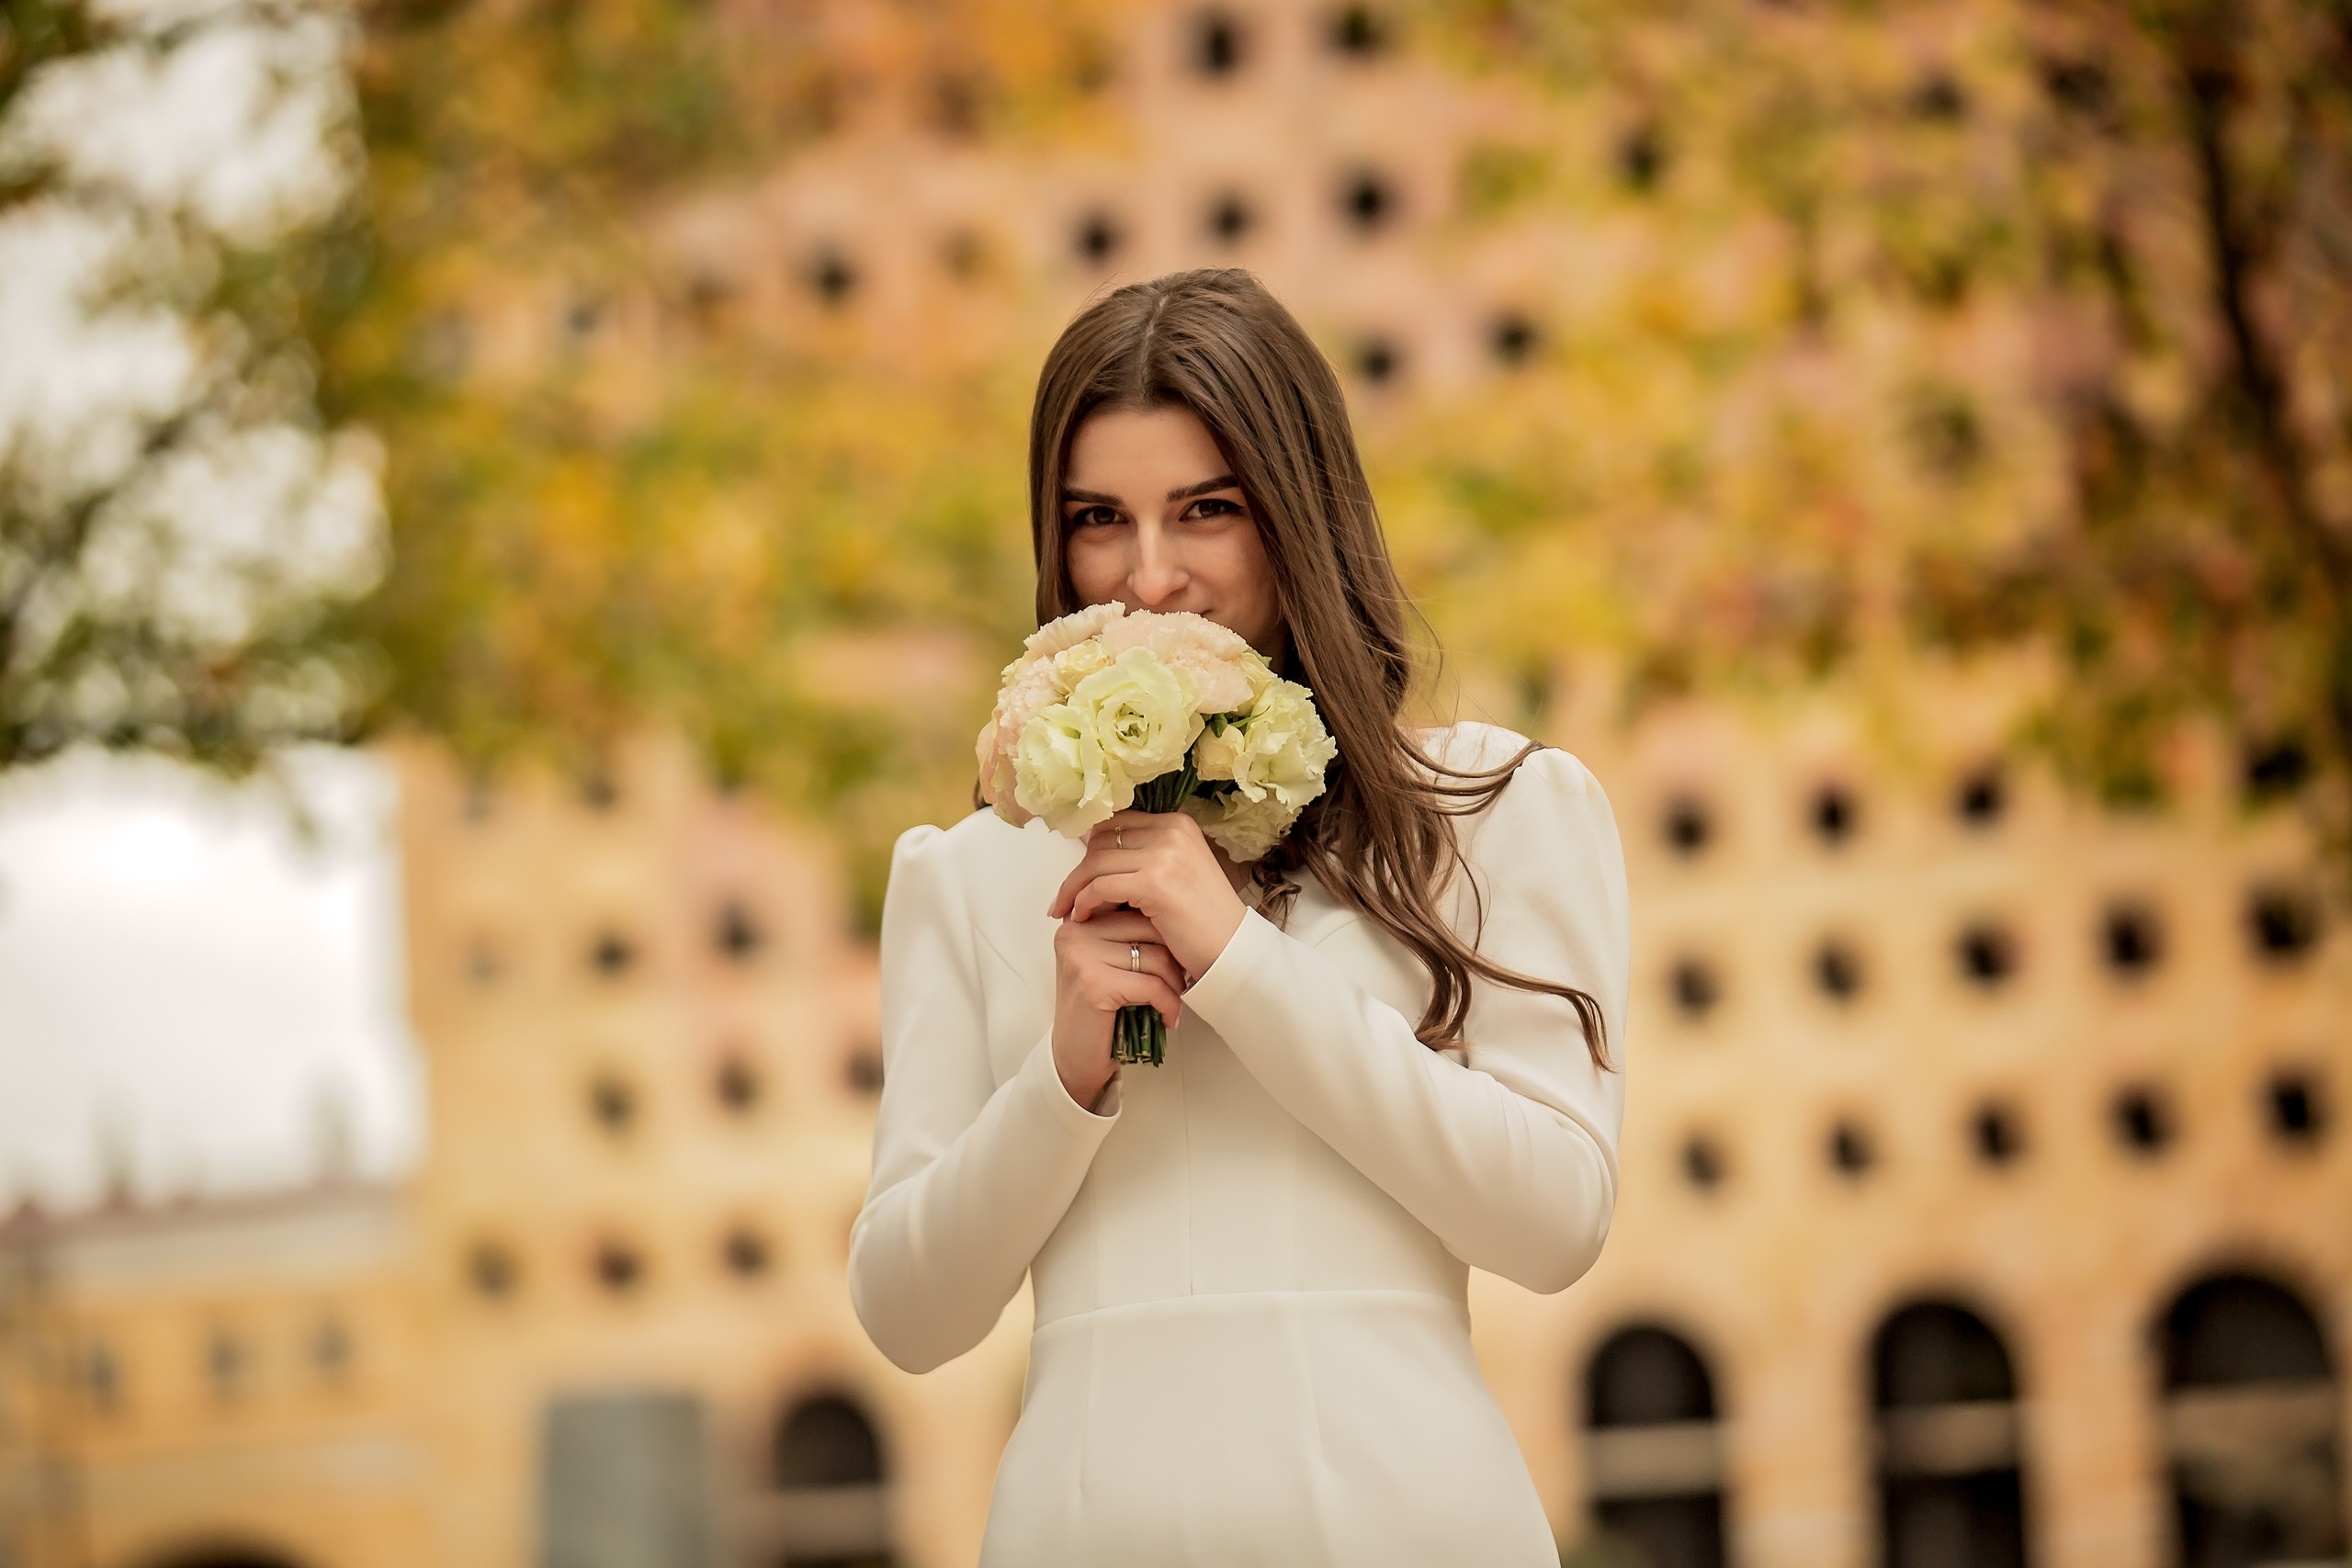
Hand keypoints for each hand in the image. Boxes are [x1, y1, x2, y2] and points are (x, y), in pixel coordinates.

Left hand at [1049, 809, 1248, 980]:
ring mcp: (1165, 854)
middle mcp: (1172, 830)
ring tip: (1066, 911)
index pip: (1117, 824)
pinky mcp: (1155, 882)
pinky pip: (1101, 885)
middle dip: (1079, 869)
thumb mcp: (1176, 874)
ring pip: (1096, 862)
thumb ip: (1144, 858)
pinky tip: (1081, 917)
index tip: (1075, 875)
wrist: (1230, 950)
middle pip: (1102, 840)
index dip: (1090, 849)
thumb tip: (1092, 856)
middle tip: (1064, 898)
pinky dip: (1085, 901)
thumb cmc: (1201, 920)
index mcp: (1177, 823)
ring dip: (1074, 888)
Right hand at [1051, 907, 1185, 1109]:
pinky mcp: (1093, 984)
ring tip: (1173, 1002)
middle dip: (1175, 958)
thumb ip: (1128, 934)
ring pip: (1155, 956)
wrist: (1074, 1058)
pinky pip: (1152, 985)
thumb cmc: (1098, 1012)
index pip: (1138, 907)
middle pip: (1150, 927)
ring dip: (1175, 985)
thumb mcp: (1110, 963)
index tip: (1176, 959)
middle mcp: (1075, 932)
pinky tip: (1168, 1017)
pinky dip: (1169, 1004)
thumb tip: (1174, 913)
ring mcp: (1081, 956)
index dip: (1166, 933)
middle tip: (1180, 983)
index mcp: (1079, 921)